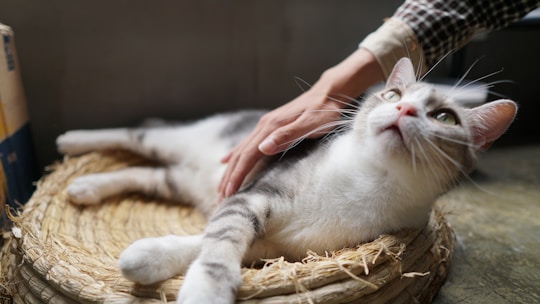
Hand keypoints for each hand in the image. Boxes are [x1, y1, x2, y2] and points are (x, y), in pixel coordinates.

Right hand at [218, 88, 343, 197]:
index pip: (248, 155)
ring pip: (241, 150)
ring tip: (221, 187)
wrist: (330, 92)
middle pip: (240, 155)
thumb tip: (262, 148)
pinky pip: (246, 144)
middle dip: (228, 177)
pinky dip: (234, 154)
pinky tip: (225, 160)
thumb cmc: (324, 111)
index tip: (228, 193)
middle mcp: (264, 126)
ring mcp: (266, 125)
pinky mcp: (270, 126)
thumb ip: (287, 135)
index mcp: (271, 127)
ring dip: (230, 170)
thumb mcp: (310, 124)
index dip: (237, 175)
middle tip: (220, 198)